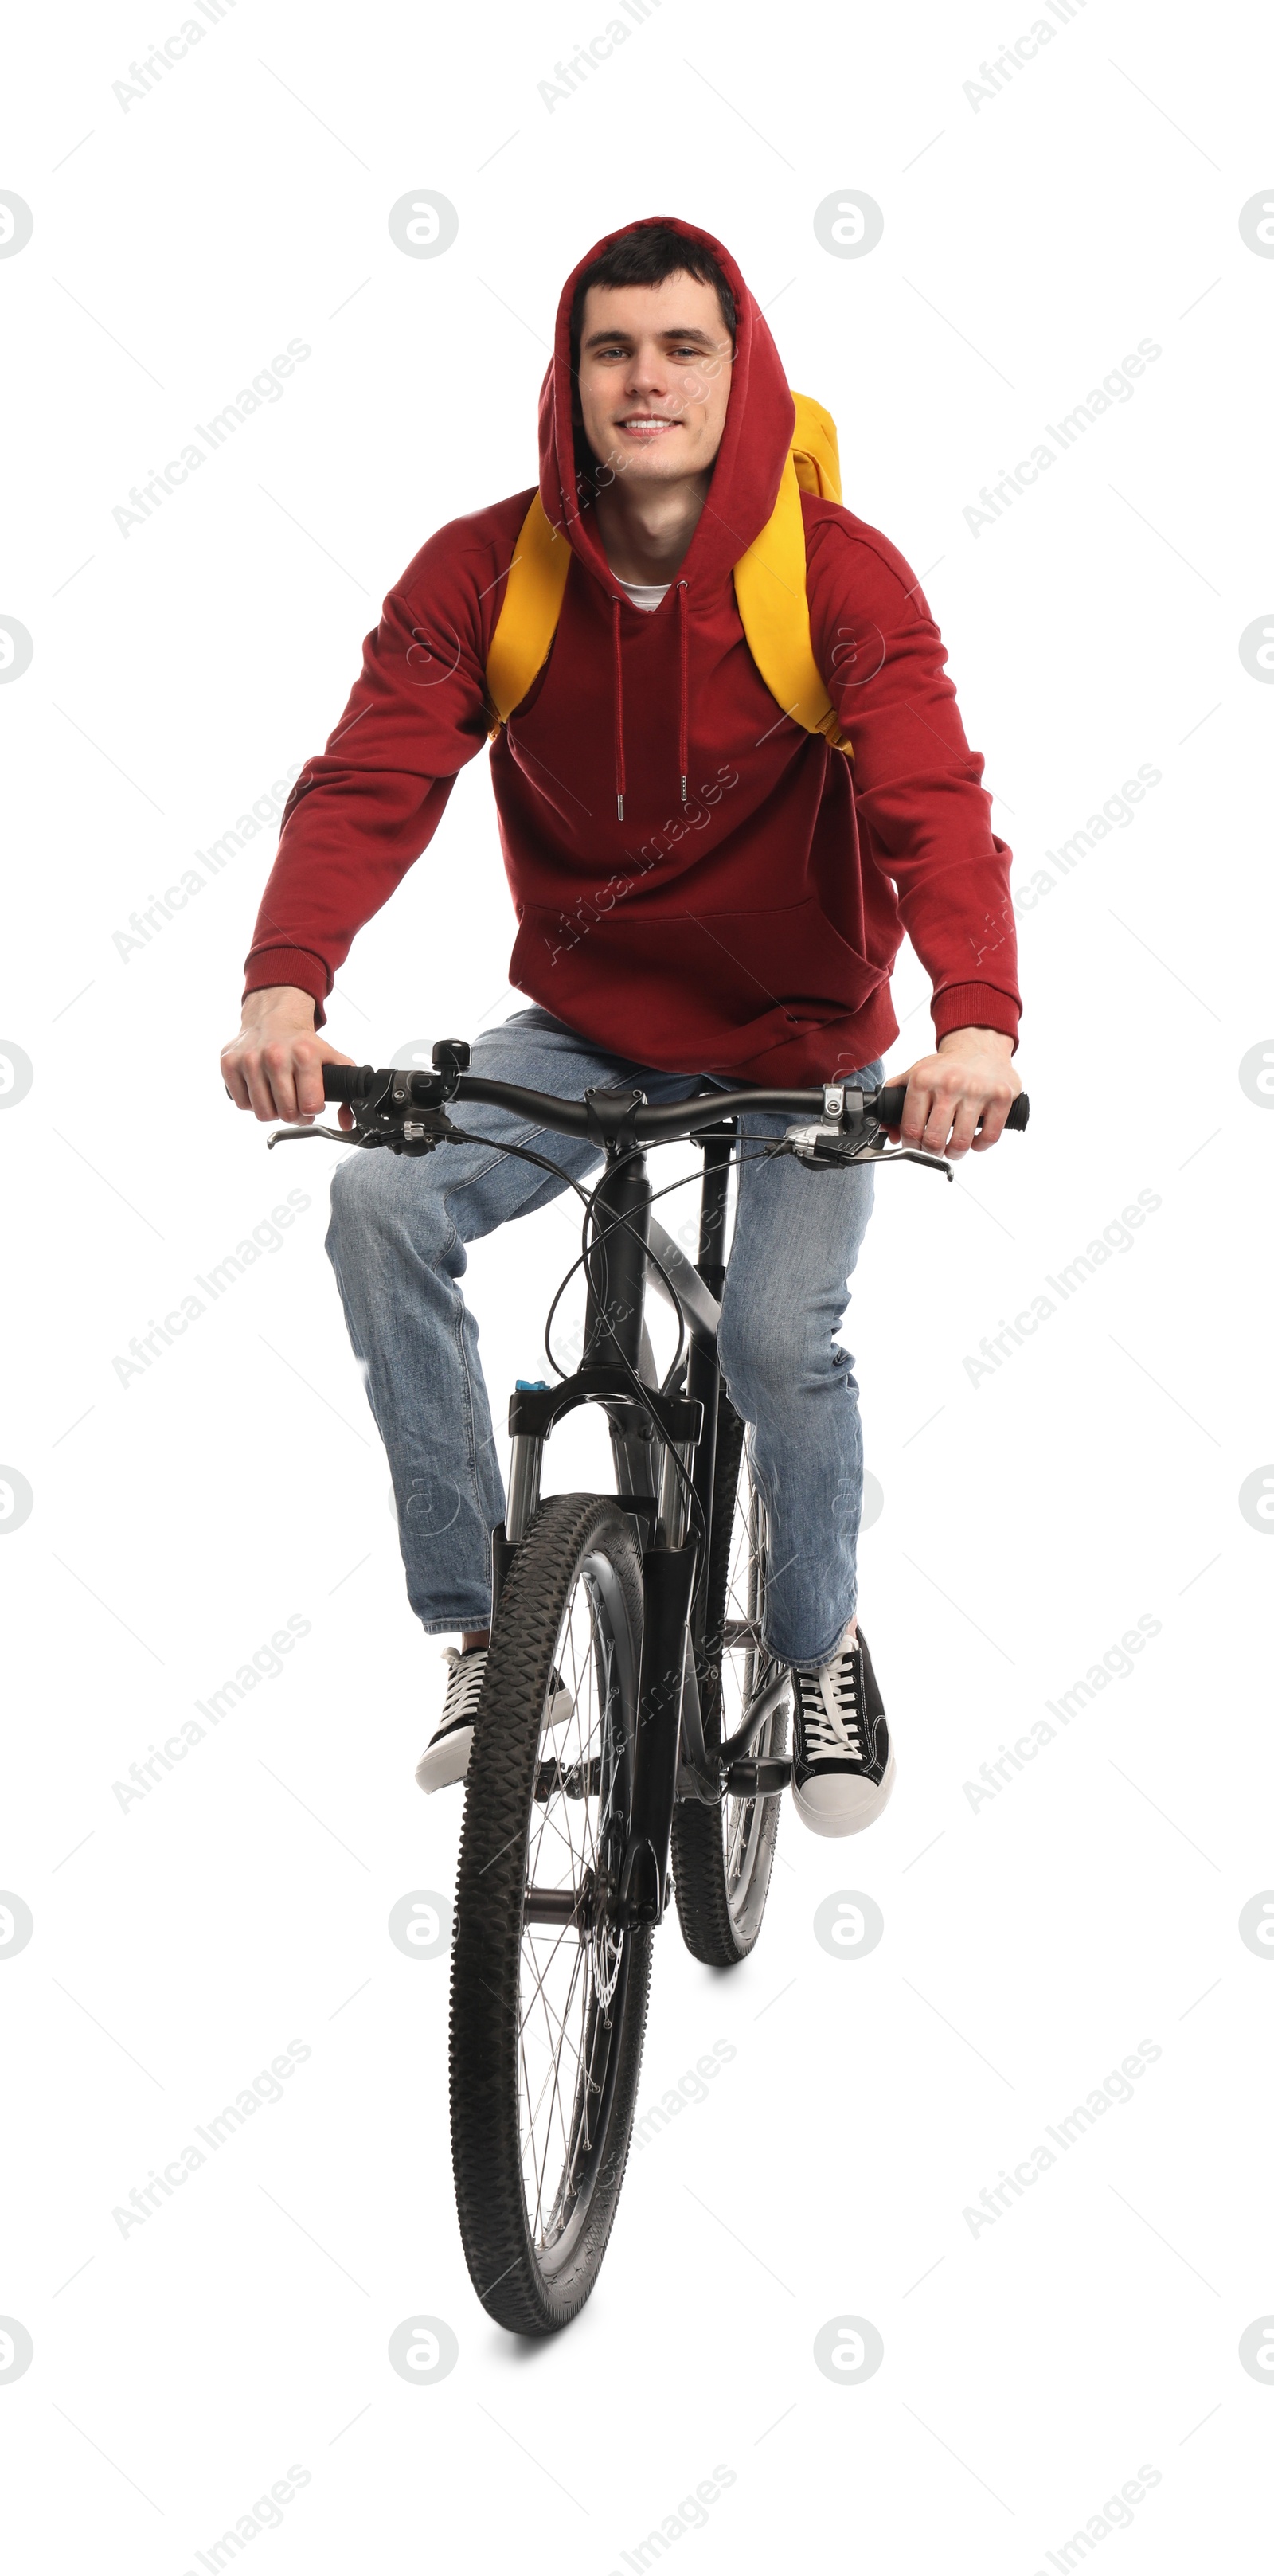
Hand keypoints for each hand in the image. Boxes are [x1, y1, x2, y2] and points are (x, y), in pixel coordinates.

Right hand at [220, 986, 355, 1125]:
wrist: (273, 1019)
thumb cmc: (302, 1045)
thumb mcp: (333, 1060)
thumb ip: (347, 1091)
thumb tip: (346, 1122)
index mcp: (304, 1054)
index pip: (309, 1106)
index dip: (312, 1110)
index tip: (311, 1103)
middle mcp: (275, 1055)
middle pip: (285, 1113)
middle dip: (294, 1114)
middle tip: (295, 1104)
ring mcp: (249, 1059)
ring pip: (262, 1113)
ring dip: (273, 1111)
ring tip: (279, 1096)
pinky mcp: (229, 1063)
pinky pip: (242, 1104)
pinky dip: (253, 1103)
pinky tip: (261, 1088)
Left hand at [890, 1026, 1020, 1159]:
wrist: (980, 1047)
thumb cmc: (947, 1067)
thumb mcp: (916, 1074)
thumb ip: (896, 1098)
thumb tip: (891, 1133)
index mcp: (924, 1079)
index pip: (911, 1128)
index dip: (911, 1145)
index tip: (916, 1147)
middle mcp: (950, 1084)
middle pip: (934, 1140)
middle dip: (932, 1153)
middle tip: (934, 1151)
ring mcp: (977, 1091)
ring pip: (961, 1143)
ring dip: (954, 1153)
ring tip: (953, 1149)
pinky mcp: (1001, 1097)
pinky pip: (989, 1136)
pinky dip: (979, 1146)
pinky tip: (974, 1140)